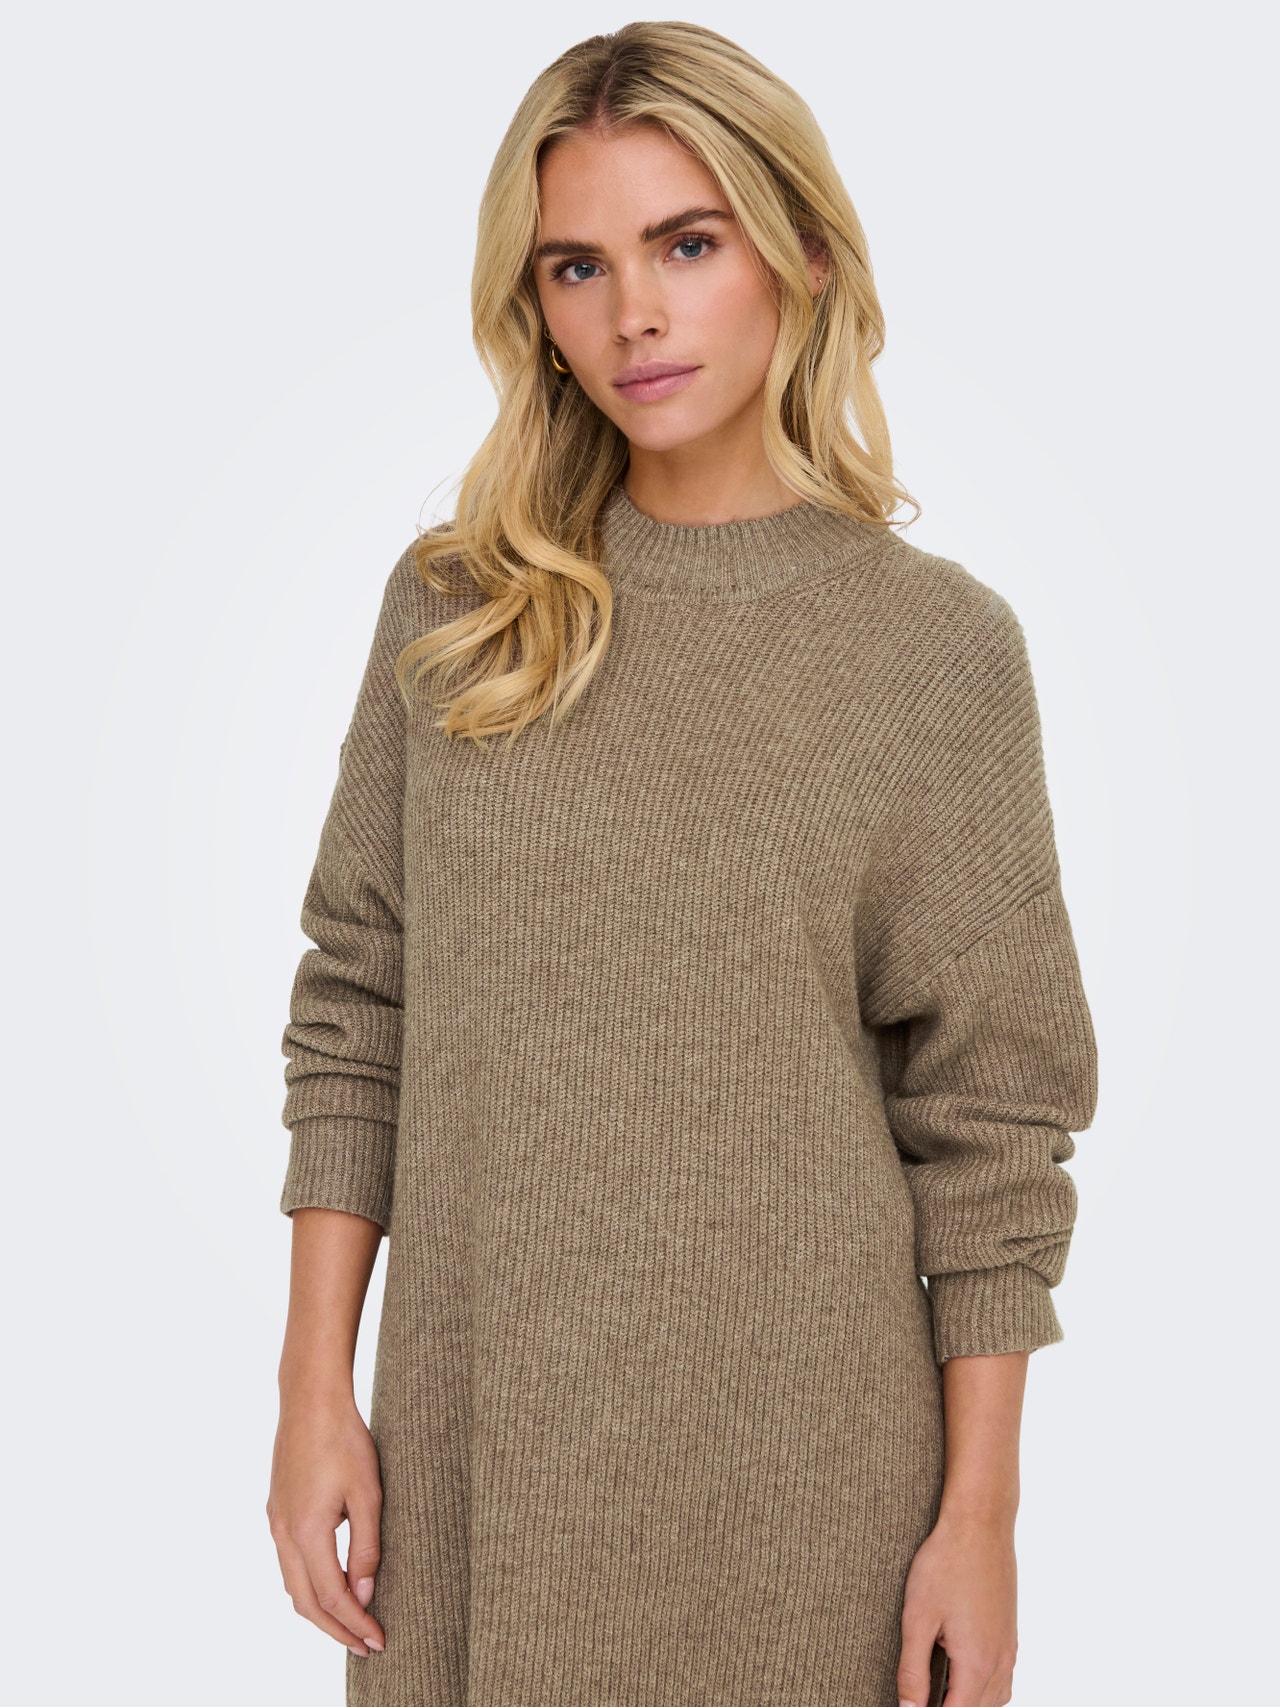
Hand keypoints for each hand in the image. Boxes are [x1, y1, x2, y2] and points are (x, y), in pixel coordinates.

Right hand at [266, 1393, 386, 1656]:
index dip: (356, 1624)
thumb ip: (366, 1547)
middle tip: (365, 1646)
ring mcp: (276, 1522)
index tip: (378, 1640)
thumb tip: (364, 1594)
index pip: (332, 1597)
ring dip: (320, 1611)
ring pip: (293, 1585)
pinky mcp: (277, 1510)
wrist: (310, 1399)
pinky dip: (309, 1585)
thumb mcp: (368, 1493)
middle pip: (305, 1603)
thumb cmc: (344, 1439)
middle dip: (335, 1630)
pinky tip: (331, 1584)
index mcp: (306, 1532)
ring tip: (351, 1623)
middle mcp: (283, 1533)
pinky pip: (289, 1563)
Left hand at [896, 1509, 1017, 1705]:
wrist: (980, 1524)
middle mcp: (1000, 1662)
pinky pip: (1004, 1679)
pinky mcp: (1011, 1633)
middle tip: (921, 1699)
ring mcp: (1010, 1648)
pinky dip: (986, 1690)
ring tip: (941, 1693)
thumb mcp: (918, 1617)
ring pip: (996, 1699)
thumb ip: (912, 1670)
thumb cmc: (945, 1564)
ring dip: (971, 1703)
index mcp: (976, 1663)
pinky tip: (965, 1677)